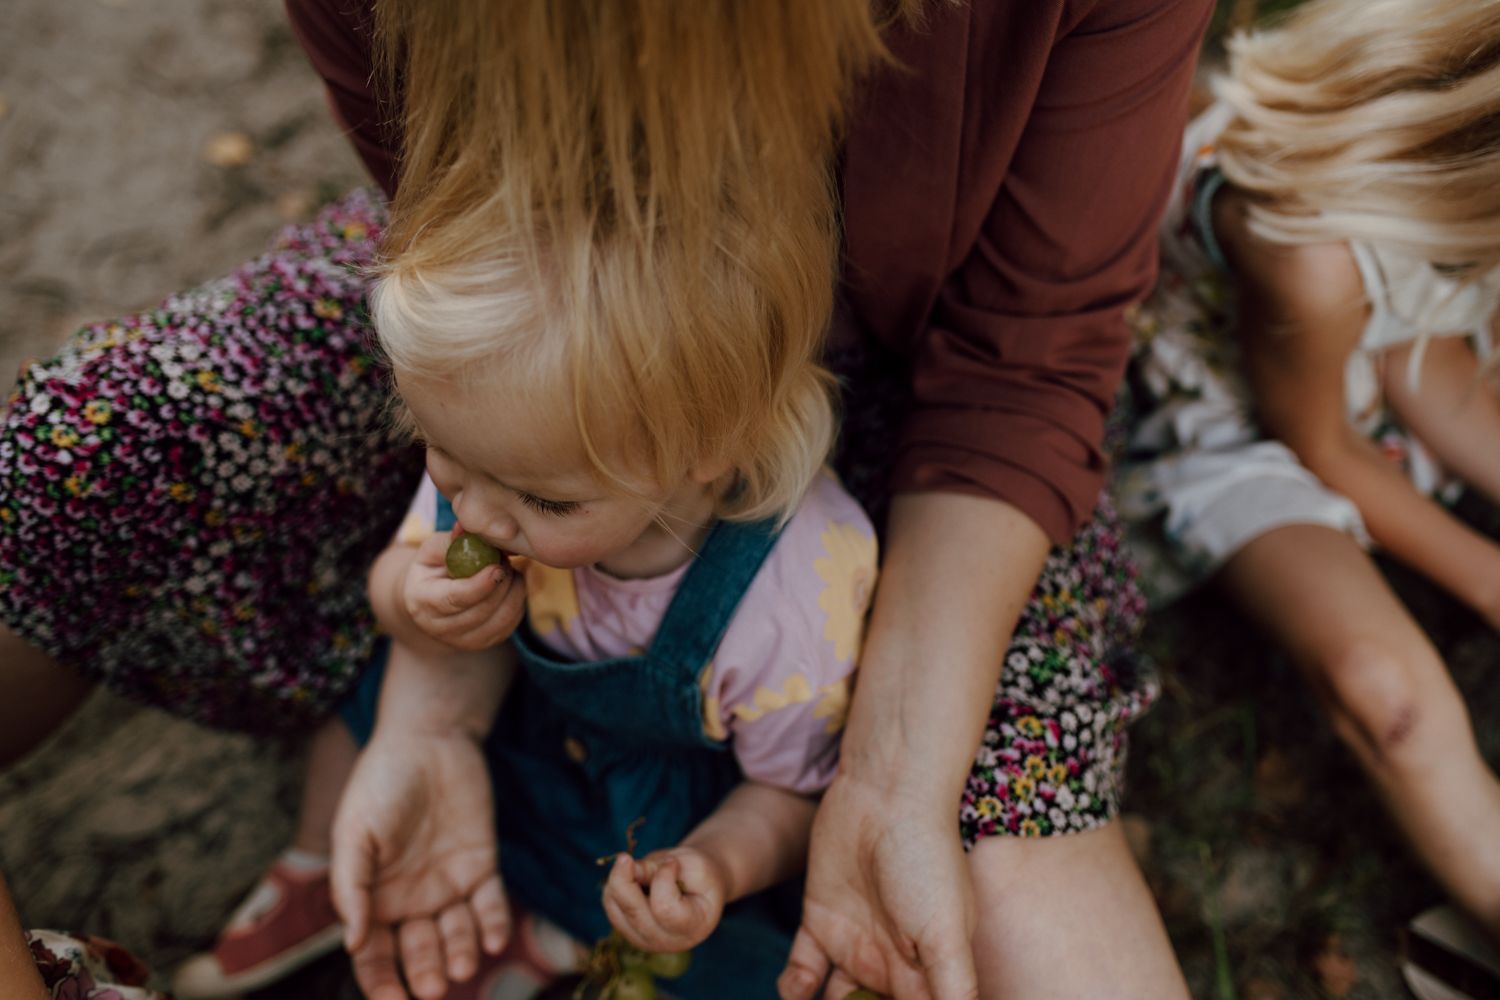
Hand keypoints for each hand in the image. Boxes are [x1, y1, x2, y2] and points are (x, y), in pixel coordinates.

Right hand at [330, 732, 509, 999]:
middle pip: (419, 952)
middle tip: (435, 987)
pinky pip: (491, 904)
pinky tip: (494, 939)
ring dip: (461, 954)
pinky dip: (494, 924)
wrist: (429, 740)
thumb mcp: (355, 833)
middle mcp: (412, 900)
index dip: (381, 983)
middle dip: (426, 972)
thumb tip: (353, 943)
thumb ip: (352, 887)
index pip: (375, 957)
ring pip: (457, 934)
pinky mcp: (482, 865)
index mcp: (375, 899)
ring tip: (465, 966)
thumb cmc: (382, 783)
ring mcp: (449, 885)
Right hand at [402, 529, 525, 651]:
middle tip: (504, 560)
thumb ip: (451, 541)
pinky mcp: (484, 643)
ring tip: (507, 570)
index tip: (497, 568)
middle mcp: (439, 628)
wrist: (431, 598)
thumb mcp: (433, 550)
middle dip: (501, 582)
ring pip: (501, 619)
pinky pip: (511, 623)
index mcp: (422, 602)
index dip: (479, 585)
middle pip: (482, 610)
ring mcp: (463, 640)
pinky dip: (517, 601)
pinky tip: (510, 585)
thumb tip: (465, 528)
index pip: (455, 599)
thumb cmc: (433, 568)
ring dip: (513, 591)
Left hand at [602, 849, 727, 952]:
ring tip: (641, 870)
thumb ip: (662, 867)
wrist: (700, 885)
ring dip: (620, 880)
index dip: (663, 877)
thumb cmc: (701, 874)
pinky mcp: (628, 931)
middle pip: (633, 912)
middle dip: (625, 877)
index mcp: (693, 927)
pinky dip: (616, 885)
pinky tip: (633, 879)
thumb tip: (627, 870)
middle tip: (629, 857)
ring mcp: (645, 940)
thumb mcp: (691, 863)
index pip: (664, 908)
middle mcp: (667, 942)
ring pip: (616, 907)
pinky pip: (610, 904)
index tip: (672, 862)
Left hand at [778, 774, 977, 999]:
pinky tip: (794, 991)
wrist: (884, 795)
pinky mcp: (820, 921)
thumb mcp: (947, 933)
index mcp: (929, 975)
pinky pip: (803, 971)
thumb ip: (953, 990)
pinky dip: (795, 989)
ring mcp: (855, 943)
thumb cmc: (925, 859)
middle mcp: (892, 965)